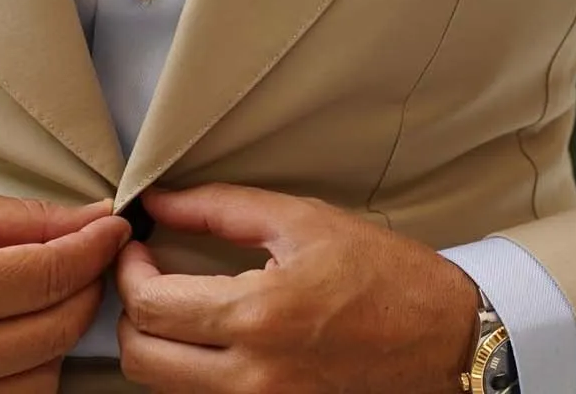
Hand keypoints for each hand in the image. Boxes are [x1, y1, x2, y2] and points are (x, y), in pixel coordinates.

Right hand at [0, 189, 130, 392]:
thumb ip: (13, 219)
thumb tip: (87, 218)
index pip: (48, 275)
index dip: (94, 246)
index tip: (114, 227)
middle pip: (57, 331)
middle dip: (86, 288)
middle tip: (87, 258)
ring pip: (43, 379)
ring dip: (56, 336)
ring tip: (38, 300)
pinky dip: (25, 373)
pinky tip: (11, 339)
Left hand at [116, 185, 479, 392]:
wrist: (447, 338)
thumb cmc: (385, 275)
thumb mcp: (302, 221)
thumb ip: (219, 208)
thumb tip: (158, 200)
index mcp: (258, 316)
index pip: (149, 306)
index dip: (128, 270)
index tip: (138, 246)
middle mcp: (254, 375)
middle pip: (142, 357)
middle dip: (130, 311)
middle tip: (150, 275)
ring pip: (165, 386)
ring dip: (157, 342)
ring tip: (179, 303)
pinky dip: (191, 370)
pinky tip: (211, 336)